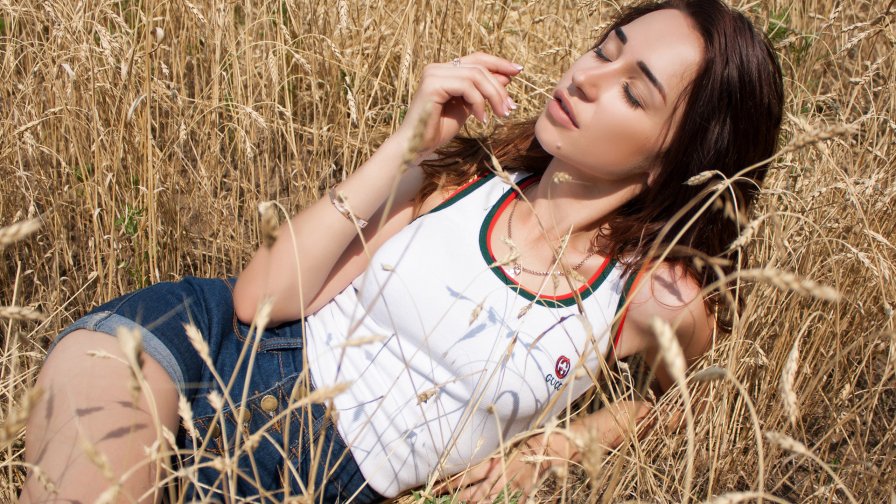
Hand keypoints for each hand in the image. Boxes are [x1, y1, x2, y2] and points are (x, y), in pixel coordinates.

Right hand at [394, 52, 522, 158]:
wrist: (416, 146)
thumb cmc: (438, 130)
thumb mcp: (467, 108)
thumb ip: (482, 92)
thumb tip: (506, 78)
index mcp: (444, 70)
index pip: (476, 59)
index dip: (498, 63)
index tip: (517, 72)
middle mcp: (437, 68)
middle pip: (479, 66)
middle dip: (499, 86)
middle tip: (510, 107)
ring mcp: (433, 74)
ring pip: (475, 75)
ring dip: (493, 96)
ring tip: (500, 114)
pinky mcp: (432, 84)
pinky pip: (466, 87)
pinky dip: (479, 103)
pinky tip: (481, 119)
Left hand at [432, 436, 552, 502]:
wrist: (554, 445)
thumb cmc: (530, 438)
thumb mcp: (508, 440)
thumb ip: (493, 452)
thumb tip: (477, 458)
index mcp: (495, 460)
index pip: (469, 475)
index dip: (453, 483)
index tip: (439, 487)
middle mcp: (501, 475)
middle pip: (476, 492)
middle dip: (460, 498)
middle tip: (444, 499)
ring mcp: (513, 486)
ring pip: (490, 500)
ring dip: (476, 503)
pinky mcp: (526, 493)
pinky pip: (512, 503)